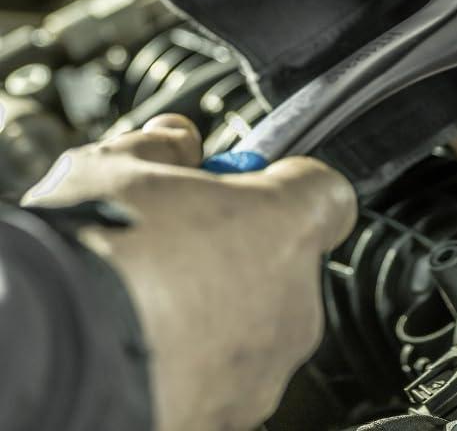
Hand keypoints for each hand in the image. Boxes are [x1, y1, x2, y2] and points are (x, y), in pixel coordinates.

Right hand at [23, 114, 356, 430]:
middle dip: (240, 252)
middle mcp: (294, 305)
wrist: (40, 361)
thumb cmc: (85, 264)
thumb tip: (175, 142)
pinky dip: (192, 365)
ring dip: (216, 312)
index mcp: (285, 227)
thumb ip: (162, 146)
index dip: (284, 184)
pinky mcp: (226, 420)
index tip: (247, 183)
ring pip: (255, 326)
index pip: (327, 194)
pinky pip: (223, 379)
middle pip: (286, 264)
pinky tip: (138, 348)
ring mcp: (262, 372)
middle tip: (176, 246)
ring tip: (145, 304)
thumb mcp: (114, 165)